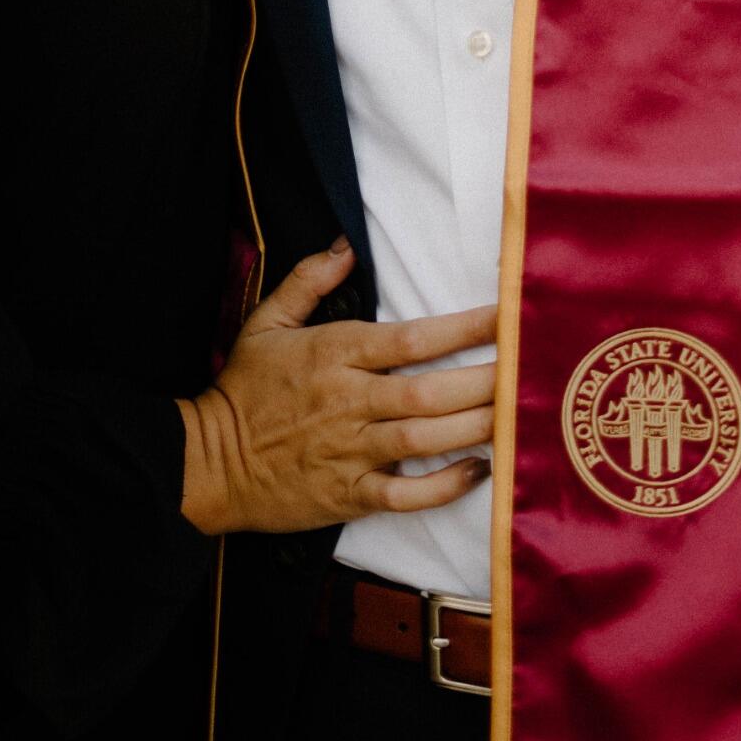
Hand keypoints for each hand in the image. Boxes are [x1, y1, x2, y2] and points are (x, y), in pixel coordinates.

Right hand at [177, 241, 496, 535]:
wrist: (209, 463)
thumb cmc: (244, 390)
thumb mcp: (266, 322)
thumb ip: (308, 280)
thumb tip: (346, 246)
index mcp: (334, 353)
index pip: (412, 338)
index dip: (465, 327)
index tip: (506, 316)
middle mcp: (350, 401)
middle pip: (431, 390)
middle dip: (487, 380)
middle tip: (530, 370)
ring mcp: (351, 451)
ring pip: (427, 439)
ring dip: (477, 427)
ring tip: (518, 414)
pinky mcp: (350, 495)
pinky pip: (407, 494)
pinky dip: (446, 485)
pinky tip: (480, 469)